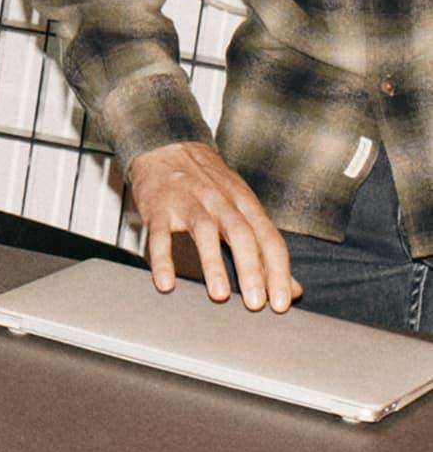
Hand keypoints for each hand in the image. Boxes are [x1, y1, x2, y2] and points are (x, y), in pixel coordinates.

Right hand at [127, 142, 299, 313]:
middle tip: (255, 305)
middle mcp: (220, 201)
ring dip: (213, 264)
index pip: (269, 238)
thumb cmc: (209, 184)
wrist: (167, 146)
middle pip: (241, 234)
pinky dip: (163, 258)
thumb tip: (293, 289)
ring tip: (218, 295)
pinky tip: (166, 283)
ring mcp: (187, 202)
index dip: (278, 271)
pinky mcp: (158, 208)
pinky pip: (161, 234)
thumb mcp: (243, 208)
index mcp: (244, 204)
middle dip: (251, 270)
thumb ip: (266, 249)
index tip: (281, 302)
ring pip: (204, 231)